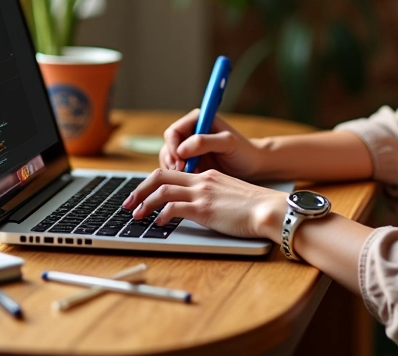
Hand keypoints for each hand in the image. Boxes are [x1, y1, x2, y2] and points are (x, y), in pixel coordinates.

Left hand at [120, 168, 286, 240]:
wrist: (269, 209)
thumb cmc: (255, 207)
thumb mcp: (229, 195)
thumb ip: (213, 196)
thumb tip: (201, 209)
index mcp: (207, 175)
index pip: (173, 172)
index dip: (154, 182)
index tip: (143, 194)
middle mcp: (201, 180)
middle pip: (160, 175)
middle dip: (139, 188)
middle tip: (128, 203)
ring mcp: (202, 193)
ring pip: (162, 190)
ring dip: (144, 202)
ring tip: (135, 215)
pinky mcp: (203, 209)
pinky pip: (173, 207)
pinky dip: (160, 215)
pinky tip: (158, 224)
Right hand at [159, 110, 263, 179]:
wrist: (253, 166)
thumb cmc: (244, 151)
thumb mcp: (227, 143)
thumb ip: (204, 142)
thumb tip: (182, 149)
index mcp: (197, 120)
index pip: (174, 132)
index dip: (174, 147)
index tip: (181, 162)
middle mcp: (190, 132)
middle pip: (168, 146)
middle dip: (172, 161)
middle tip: (182, 173)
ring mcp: (189, 148)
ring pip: (169, 159)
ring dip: (174, 171)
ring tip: (188, 178)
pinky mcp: (191, 163)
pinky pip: (176, 170)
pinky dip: (179, 178)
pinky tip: (191, 182)